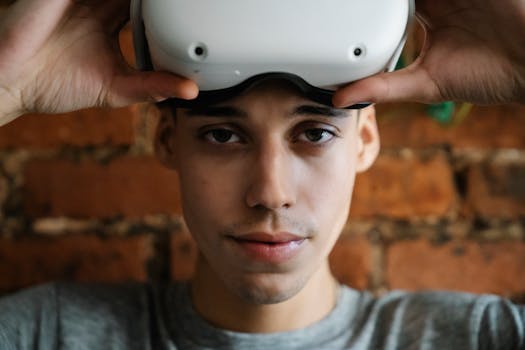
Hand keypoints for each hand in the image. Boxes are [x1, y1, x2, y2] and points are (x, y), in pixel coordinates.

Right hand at [0, 0, 197, 125]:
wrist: (12, 84)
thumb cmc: (57, 85)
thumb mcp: (116, 88)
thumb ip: (152, 86)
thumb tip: (190, 89)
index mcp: (109, 20)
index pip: (146, 7)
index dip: (168, 8)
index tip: (196, 10)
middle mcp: (97, 2)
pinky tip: (142, 0)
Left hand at [333, 0, 524, 106]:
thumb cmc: (485, 75)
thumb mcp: (424, 84)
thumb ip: (383, 88)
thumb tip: (339, 99)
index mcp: (427, 13)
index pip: (387, 2)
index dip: (368, 5)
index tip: (342, 7)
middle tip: (346, 0)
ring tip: (370, 0)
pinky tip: (416, 1)